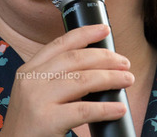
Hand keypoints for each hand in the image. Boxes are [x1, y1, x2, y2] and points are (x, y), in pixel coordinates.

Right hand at [0, 24, 133, 136]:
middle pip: (75, 59)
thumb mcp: (34, 94)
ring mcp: (37, 99)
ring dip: (110, 78)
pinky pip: (83, 110)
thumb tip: (95, 69)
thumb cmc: (30, 126)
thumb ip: (55, 79)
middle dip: (104, 57)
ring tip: (127, 79)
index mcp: (28, 71)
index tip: (104, 29)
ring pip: (83, 80)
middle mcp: (31, 80)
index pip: (59, 44)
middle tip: (124, 62)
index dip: (84, 33)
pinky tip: (118, 108)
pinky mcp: (46, 120)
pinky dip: (105, 108)